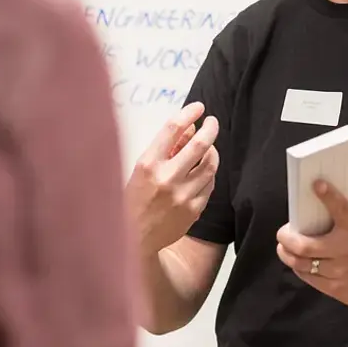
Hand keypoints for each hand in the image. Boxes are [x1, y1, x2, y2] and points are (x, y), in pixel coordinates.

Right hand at [126, 102, 219, 255]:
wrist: (134, 239)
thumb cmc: (135, 198)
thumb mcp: (141, 169)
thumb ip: (165, 149)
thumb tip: (190, 128)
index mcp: (147, 165)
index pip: (172, 129)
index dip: (189, 113)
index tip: (198, 107)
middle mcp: (166, 178)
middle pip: (199, 145)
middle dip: (210, 128)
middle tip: (212, 122)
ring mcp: (182, 195)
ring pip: (210, 165)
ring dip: (212, 151)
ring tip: (209, 147)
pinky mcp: (194, 209)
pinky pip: (210, 184)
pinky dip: (209, 173)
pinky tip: (204, 171)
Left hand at [275, 180, 347, 316]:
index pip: (339, 209)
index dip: (325, 195)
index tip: (315, 185)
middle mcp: (345, 251)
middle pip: (304, 245)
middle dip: (287, 236)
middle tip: (284, 230)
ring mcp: (338, 272)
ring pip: (301, 263)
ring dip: (287, 253)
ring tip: (284, 245)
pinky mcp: (335, 289)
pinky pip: (309, 278)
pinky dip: (298, 268)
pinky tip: (296, 261)